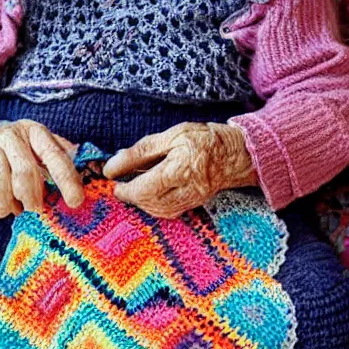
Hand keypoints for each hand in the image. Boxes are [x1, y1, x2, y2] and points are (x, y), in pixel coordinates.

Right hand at [0, 119, 83, 218]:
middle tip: (36, 210)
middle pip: (26, 171)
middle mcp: (14, 135)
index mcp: (35, 132)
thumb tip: (87, 174)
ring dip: (9, 203)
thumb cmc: (9, 148)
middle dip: (32, 197)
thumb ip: (57, 157)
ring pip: (3, 183)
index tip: (76, 201)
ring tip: (14, 208)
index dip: (66, 178)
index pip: (55, 154)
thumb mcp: (34, 145)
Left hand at [103, 122, 256, 218]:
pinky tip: (149, 192)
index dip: (125, 188)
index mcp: (180, 169)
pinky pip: (168, 212)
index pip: (144, 188)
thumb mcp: (171, 135)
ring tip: (133, 187)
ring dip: (141, 202)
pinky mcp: (194, 205)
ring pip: (157, 211)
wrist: (235, 153)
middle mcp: (187, 190)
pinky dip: (153, 205)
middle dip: (131, 195)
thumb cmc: (202, 139)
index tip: (112, 179)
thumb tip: (113, 165)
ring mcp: (192, 201)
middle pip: (149, 203)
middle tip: (120, 184)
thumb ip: (142, 151)